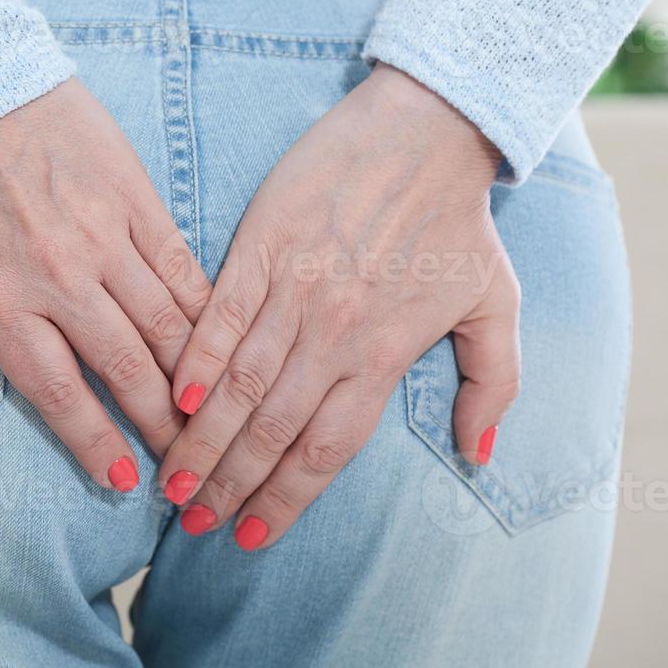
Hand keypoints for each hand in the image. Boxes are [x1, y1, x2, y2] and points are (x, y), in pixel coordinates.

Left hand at [0, 78, 212, 490]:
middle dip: (159, 426)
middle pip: (125, 368)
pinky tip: (219, 342)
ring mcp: (105, 235)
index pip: (56, 390)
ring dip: (192, 378)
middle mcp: (59, 275)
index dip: (93, 443)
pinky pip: (181, 266)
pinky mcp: (134, 197)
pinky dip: (203, 310)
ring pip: (164, 325)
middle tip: (184, 465)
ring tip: (210, 418)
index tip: (122, 483)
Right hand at [159, 64, 519, 546]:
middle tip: (191, 522)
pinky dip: (195, 360)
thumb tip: (480, 453)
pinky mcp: (260, 249)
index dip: (286, 500)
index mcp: (382, 355)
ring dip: (202, 439)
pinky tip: (174, 399)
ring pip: (239, 383)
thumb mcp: (496, 304)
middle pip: (273, 428)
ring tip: (171, 480)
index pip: (325, 449)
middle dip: (229, 484)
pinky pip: (221, 317)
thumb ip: (492, 384)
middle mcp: (333, 334)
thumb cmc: (462, 219)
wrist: (427, 129)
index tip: (252, 538)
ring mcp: (293, 291)